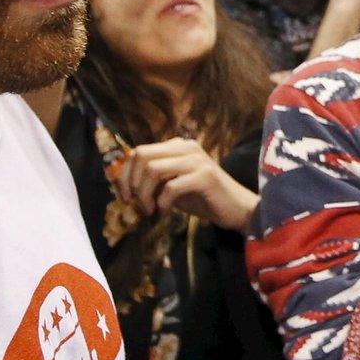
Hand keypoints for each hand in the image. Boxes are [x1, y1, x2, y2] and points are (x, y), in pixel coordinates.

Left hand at [115, 138, 259, 231]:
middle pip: (142, 155)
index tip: (124, 197)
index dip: (124, 174)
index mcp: (177, 146)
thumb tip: (122, 185)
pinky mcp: (205, 176)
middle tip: (134, 204)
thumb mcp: (171, 187)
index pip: (139, 151)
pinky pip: (171, 187)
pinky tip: (164, 214)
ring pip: (153, 170)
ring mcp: (196, 160)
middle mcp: (186, 146)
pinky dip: (162, 204)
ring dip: (144, 195)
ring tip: (150, 210)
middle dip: (131, 182)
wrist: (237, 210)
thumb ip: (152, 181)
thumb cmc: (203, 199)